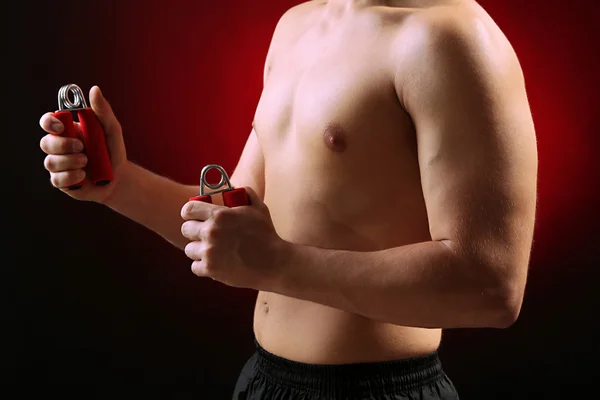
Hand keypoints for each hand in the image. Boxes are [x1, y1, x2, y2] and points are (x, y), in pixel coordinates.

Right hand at [39, 85, 129, 203]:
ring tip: (87, 162)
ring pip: (51, 162)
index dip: (48, 122)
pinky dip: (71, 177)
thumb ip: (103, 111)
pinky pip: (57, 179)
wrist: (119, 178)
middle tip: (82, 147)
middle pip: (45, 142)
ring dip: (70, 162)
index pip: (47, 122)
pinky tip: (84, 176)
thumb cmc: (113, 151)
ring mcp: (58, 165)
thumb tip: (94, 89)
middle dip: (62, 145)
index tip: (60, 125)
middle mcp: (58, 147)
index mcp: (67, 131)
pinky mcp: (61, 181)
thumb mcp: (111, 129)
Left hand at [180, 187, 285, 289]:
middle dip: (194, 231)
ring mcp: (209, 252)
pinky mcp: (210, 269)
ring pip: (189, 249)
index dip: (190, 213)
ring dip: (199, 250)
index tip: (194, 216)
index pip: (188, 209)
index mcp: (219, 214)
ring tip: (212, 250)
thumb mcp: (258, 208)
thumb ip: (245, 193)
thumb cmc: (266, 234)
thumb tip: (233, 187)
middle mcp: (211, 232)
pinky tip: (216, 263)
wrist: (273, 263)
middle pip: (185, 229)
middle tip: (205, 235)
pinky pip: (195, 266)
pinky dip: (203, 266)